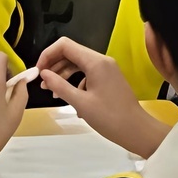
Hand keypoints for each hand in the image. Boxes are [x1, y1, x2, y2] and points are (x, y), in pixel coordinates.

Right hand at [33, 37, 170, 157]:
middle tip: (43, 84)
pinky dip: (75, 82)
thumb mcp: (81, 103)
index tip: (39, 72)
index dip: (48, 55)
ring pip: (78, 64)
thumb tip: (43, 74)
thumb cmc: (109, 118)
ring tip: (53, 92)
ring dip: (63, 75)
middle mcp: (101, 60)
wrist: (138, 131)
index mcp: (95, 62)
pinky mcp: (109, 78)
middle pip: (71, 53)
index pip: (64, 45)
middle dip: (54, 66)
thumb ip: (60, 85)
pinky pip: (87, 73)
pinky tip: (71, 99)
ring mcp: (107, 69)